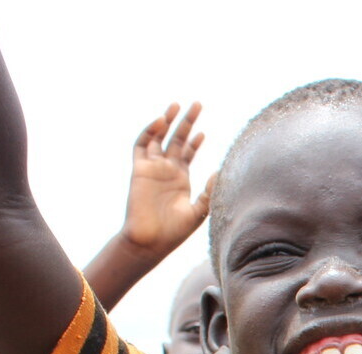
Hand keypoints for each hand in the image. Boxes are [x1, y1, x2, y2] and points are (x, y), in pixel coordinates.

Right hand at [121, 102, 211, 254]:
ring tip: (177, 105)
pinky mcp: (140, 169)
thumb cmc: (174, 232)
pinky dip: (150, 131)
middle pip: (176, 139)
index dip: (195, 141)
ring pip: (159, 137)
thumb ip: (210, 192)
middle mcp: (166, 170)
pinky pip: (142, 145)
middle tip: (198, 104)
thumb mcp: (199, 211)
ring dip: (167, 120)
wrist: (150, 242)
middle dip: (187, 122)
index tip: (204, 132)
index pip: (187, 153)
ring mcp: (153, 168)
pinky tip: (162, 121)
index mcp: (180, 179)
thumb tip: (222, 172)